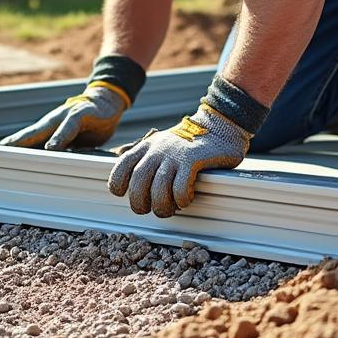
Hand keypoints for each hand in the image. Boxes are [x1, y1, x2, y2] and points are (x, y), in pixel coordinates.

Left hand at [0, 81, 129, 150]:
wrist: (106, 101)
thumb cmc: (87, 124)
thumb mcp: (72, 142)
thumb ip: (60, 152)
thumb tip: (48, 169)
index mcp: (48, 130)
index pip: (26, 140)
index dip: (10, 149)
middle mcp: (52, 122)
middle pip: (28, 134)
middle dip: (11, 144)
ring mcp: (65, 116)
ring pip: (43, 129)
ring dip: (28, 140)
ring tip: (13, 150)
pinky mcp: (81, 114)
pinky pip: (69, 126)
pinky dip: (59, 137)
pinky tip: (51, 147)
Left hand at [107, 103, 250, 217]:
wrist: (218, 127)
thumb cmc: (189, 143)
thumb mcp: (161, 144)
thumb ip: (147, 158)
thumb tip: (133, 183)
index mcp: (146, 146)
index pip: (122, 166)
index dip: (118, 184)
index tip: (125, 195)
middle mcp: (156, 150)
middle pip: (138, 182)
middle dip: (140, 203)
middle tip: (149, 210)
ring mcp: (173, 154)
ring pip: (158, 189)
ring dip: (162, 206)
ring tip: (170, 209)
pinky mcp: (191, 160)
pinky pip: (180, 188)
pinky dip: (181, 200)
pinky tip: (187, 199)